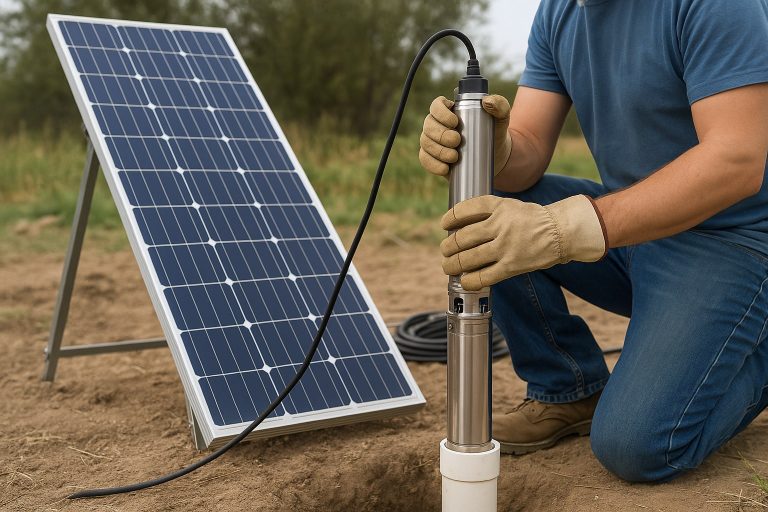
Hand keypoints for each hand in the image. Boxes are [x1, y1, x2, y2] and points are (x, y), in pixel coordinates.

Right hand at [419, 95, 512, 176]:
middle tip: (457, 141)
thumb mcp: (501, 118)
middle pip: (428, 125)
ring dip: (438, 150)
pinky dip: (433, 164)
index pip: (436, 105)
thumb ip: (500, 105)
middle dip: (441, 134)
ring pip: (425, 142)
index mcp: (450, 110)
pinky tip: (445, 168)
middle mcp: (438, 124)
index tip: (455, 122)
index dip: (440, 112)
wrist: (494, 157)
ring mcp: (433, 141)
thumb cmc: (494, 133)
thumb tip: (485, 101)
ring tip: (455, 157)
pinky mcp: (433, 158)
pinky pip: (425, 159)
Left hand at [440, 195, 606, 289]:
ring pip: (468, 258)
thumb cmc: (532, 220)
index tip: (445, 224)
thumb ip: (486, 213)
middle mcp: (501, 225)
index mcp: (499, 207)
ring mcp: (506, 247)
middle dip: (448, 246)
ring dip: (453, 265)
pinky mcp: (512, 266)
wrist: (561, 232)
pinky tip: (464, 281)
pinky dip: (469, 281)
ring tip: (448, 266)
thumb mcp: (509, 206)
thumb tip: (457, 228)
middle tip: (445, 250)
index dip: (450, 218)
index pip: (465, 210)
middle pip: (462, 237)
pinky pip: (484, 277)